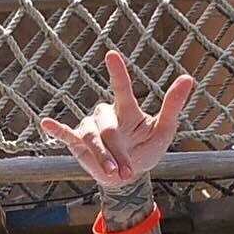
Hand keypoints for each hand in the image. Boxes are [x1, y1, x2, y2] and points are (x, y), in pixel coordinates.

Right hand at [39, 49, 193, 188]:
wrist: (128, 178)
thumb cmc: (147, 149)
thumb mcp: (164, 131)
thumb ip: (173, 105)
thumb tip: (188, 77)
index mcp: (127, 110)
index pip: (121, 88)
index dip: (117, 73)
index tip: (111, 55)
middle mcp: (107, 115)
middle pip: (107, 128)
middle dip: (116, 151)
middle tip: (126, 172)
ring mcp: (91, 128)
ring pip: (90, 138)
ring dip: (101, 157)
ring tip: (113, 174)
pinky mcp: (78, 143)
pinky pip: (66, 134)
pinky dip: (56, 129)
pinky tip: (46, 123)